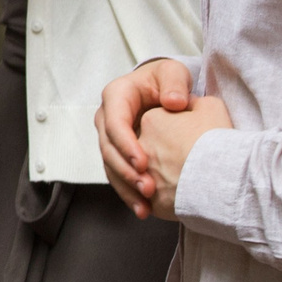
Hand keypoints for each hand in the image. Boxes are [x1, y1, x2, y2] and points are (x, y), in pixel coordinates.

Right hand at [98, 58, 195, 216]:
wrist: (164, 90)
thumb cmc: (167, 80)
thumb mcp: (173, 73)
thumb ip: (174, 83)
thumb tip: (174, 102)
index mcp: (117, 96)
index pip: (114, 122)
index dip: (126, 144)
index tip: (144, 163)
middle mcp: (108, 118)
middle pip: (108, 148)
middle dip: (125, 171)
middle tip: (146, 188)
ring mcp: (111, 138)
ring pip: (110, 166)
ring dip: (125, 188)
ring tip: (144, 205)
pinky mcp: (118, 155)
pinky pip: (118, 176)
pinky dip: (129, 193)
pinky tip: (143, 209)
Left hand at [138, 97, 233, 219]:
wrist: (221, 177)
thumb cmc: (216, 139)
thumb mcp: (210, 107)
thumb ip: (193, 103)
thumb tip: (188, 106)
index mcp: (151, 121)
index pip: (160, 123)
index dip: (178, 130)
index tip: (194, 137)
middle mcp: (141, 148)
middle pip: (153, 149)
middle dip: (169, 155)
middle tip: (193, 160)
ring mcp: (144, 176)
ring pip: (152, 176)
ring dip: (169, 178)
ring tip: (193, 181)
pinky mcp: (152, 201)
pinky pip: (157, 199)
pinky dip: (170, 199)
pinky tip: (188, 197)